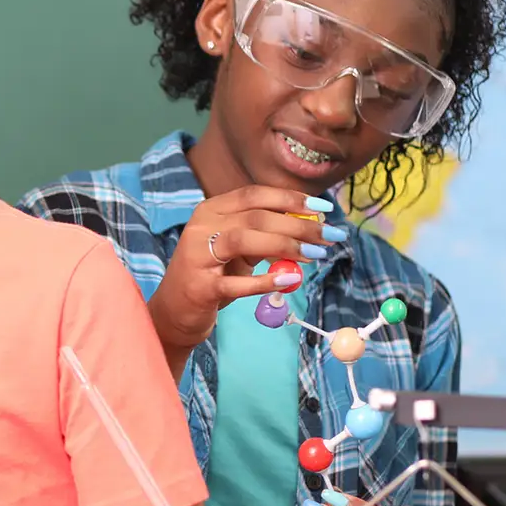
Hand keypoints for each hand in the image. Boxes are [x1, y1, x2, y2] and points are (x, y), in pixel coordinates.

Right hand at [151, 186, 341, 355]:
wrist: (175, 311)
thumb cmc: (212, 275)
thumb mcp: (238, 249)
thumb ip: (265, 235)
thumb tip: (310, 226)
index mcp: (211, 211)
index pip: (254, 194)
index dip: (290, 198)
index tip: (323, 207)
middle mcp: (200, 227)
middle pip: (256, 217)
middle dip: (300, 225)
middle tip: (330, 236)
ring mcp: (197, 256)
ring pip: (245, 239)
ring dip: (286, 245)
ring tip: (315, 254)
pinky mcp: (200, 287)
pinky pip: (237, 283)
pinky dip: (265, 281)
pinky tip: (289, 281)